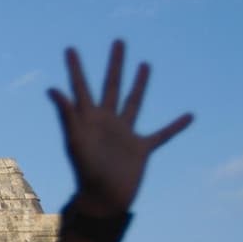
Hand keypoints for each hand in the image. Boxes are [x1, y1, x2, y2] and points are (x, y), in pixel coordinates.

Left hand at [49, 41, 191, 215]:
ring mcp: (125, 133)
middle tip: (119, 41)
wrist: (102, 199)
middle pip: (111, 85)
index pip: (81, 86)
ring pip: (134, 102)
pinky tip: (190, 116)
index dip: (75, 68)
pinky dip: (175, 126)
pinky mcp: (141, 148)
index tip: (70, 48)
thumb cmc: (85, 172)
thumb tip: (52, 89)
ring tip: (145, 64)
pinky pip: (162, 134)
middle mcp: (107, 121)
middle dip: (115, 64)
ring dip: (140, 83)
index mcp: (89, 118)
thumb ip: (66, 115)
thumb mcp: (75, 140)